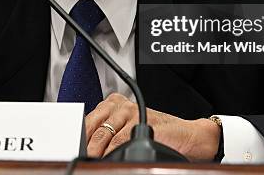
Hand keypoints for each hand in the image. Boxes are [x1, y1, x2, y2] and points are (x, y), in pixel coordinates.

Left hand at [85, 93, 220, 161]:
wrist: (190, 136)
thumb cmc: (160, 134)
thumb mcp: (128, 130)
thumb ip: (109, 134)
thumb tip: (88, 149)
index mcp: (114, 103)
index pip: (88, 119)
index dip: (79, 136)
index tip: (73, 148)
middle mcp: (121, 105)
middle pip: (93, 126)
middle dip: (86, 145)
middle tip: (82, 156)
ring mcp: (132, 112)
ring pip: (104, 135)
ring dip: (96, 152)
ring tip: (93, 160)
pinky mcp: (141, 122)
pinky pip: (120, 140)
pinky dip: (112, 152)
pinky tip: (111, 158)